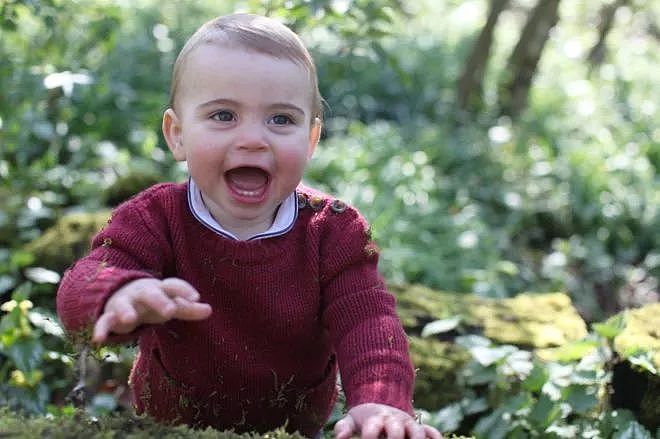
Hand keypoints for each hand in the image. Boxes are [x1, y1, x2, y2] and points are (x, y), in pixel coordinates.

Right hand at [93, 277, 211, 342]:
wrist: (119, 293)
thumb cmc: (152, 302)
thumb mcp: (170, 303)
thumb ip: (188, 308)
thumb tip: (210, 310)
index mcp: (160, 289)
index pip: (173, 286)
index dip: (184, 290)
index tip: (196, 298)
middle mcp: (142, 293)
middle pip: (151, 294)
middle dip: (160, 301)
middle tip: (170, 311)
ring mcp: (125, 303)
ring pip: (125, 305)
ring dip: (126, 311)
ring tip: (130, 320)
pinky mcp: (110, 315)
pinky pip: (104, 322)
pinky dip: (101, 329)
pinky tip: (99, 340)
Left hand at [334, 403, 442, 438]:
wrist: (382, 403)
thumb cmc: (364, 419)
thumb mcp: (351, 420)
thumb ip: (343, 428)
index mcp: (376, 418)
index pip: (372, 428)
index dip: (369, 437)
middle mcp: (394, 420)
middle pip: (396, 430)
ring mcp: (409, 424)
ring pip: (418, 432)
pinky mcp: (421, 428)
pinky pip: (433, 432)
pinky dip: (436, 438)